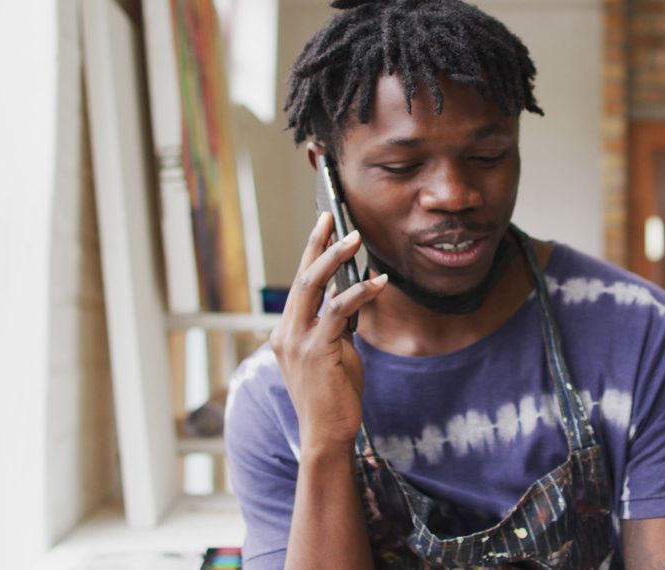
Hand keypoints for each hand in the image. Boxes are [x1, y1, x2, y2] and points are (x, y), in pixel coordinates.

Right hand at [269, 212, 388, 455]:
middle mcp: (286, 332)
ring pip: (312, 285)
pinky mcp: (316, 349)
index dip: (311, 252)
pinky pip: (338, 310)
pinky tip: (379, 283)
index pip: (301, 284)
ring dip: (335, 257)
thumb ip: (336, 325)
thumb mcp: (333, 352)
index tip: (323, 225)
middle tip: (331, 216)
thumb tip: (351, 295)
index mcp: (287, 331)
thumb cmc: (333, 395)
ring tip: (356, 238)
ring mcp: (297, 340)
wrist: (327, 433)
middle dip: (317, 242)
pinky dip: (360, 292)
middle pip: (302, 276)